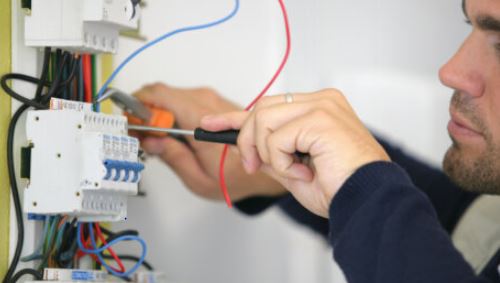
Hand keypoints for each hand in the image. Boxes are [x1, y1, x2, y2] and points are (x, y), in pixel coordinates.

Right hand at [133, 83, 284, 200]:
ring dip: (159, 112)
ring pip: (172, 96)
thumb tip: (151, 140)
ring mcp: (211, 100)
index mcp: (200, 120)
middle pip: (162, 94)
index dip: (137, 105)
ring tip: (156, 136)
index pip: (159, 95)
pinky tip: (172, 132)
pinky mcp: (214, 102)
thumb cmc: (238, 176)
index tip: (130, 122)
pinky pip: (184, 100)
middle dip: (145, 111)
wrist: (266, 165)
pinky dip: (172, 112)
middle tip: (140, 133)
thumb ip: (172, 157)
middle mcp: (207, 103)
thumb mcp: (198, 178)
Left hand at [201, 89, 389, 216]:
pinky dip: (282, 162)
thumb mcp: (294, 169)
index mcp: (318, 108)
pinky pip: (276, 138)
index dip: (235, 116)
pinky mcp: (320, 118)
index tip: (211, 123)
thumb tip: (246, 148)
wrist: (367, 201)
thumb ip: (271, 153)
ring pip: (263, 119)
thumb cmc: (340, 188)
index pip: (268, 106)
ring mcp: (322, 106)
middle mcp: (321, 101)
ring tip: (292, 171)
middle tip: (255, 166)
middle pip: (261, 108)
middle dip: (248, 140)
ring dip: (268, 153)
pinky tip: (303, 172)